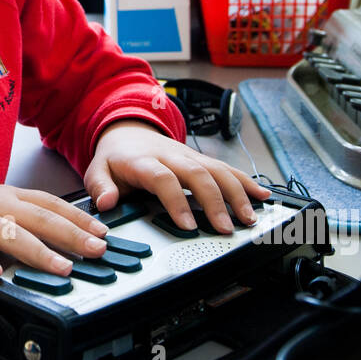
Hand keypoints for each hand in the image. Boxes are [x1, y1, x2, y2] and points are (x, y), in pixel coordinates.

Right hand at [0, 183, 110, 278]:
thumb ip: (18, 217)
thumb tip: (55, 236)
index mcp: (6, 196)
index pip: (49, 204)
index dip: (78, 217)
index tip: (102, 231)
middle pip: (39, 218)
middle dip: (72, 234)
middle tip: (97, 250)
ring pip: (10, 233)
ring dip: (38, 252)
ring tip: (61, 267)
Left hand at [84, 119, 268, 234]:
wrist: (128, 131)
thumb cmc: (116, 157)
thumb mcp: (97, 170)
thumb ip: (100, 186)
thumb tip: (107, 203)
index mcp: (144, 161)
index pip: (163, 179)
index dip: (177, 201)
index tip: (188, 226)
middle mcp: (171, 156)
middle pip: (198, 174)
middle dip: (215, 202)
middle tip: (225, 228)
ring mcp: (190, 156)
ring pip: (218, 169)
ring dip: (237, 193)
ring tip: (248, 218)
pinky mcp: (202, 159)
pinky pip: (227, 168)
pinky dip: (247, 181)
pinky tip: (263, 195)